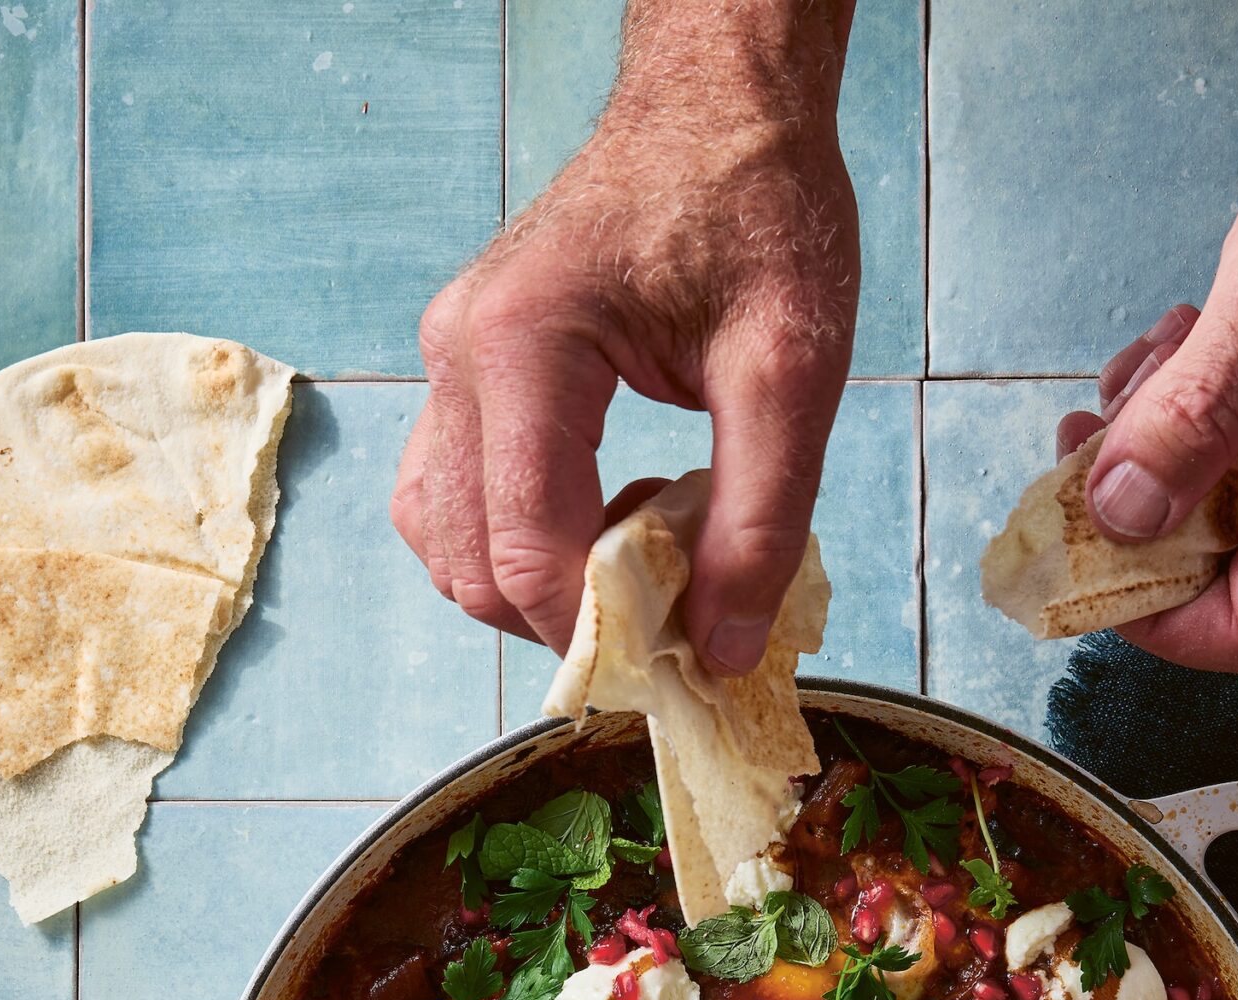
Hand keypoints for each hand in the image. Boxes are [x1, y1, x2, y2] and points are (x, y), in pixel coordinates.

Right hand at [391, 3, 858, 667]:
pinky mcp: (461, 370)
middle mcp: (459, 355)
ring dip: (532, 585)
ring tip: (637, 545)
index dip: (595, 633)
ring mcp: (447, 362)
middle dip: (565, 616)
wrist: (718, 104)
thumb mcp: (793, 368)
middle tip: (673, 599)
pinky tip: (602, 513)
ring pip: (444, 543)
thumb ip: (762, 520)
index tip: (677, 656)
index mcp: (526, 346)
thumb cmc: (756, 206)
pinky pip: (452, 499)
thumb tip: (723, 650)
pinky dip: (514, 542)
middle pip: (471, 565)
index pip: (525, 550)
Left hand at [1056, 10, 1237, 670]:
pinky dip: (1165, 421)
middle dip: (1130, 520)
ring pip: (1192, 523)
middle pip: (1207, 583)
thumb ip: (1200, 405)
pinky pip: (1206, 470)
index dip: (1148, 616)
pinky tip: (1173, 351)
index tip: (1073, 554)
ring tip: (1154, 359)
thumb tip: (1119, 514)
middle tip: (1085, 434)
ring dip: (1140, 456)